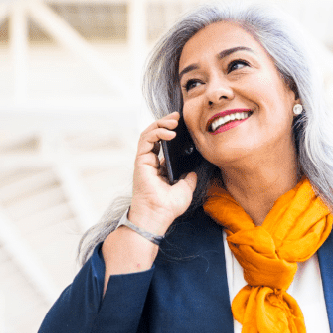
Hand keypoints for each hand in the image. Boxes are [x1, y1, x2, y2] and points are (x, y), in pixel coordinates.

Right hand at [129, 111, 198, 234]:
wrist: (158, 215)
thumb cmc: (169, 206)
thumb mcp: (186, 189)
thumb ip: (188, 178)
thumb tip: (192, 170)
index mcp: (160, 168)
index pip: (164, 144)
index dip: (172, 133)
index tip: (183, 126)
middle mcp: (151, 162)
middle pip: (156, 135)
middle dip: (166, 123)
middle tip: (178, 117)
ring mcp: (144, 160)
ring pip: (149, 134)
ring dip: (161, 124)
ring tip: (174, 121)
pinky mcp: (140, 160)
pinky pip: (146, 139)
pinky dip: (157, 132)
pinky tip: (170, 133)